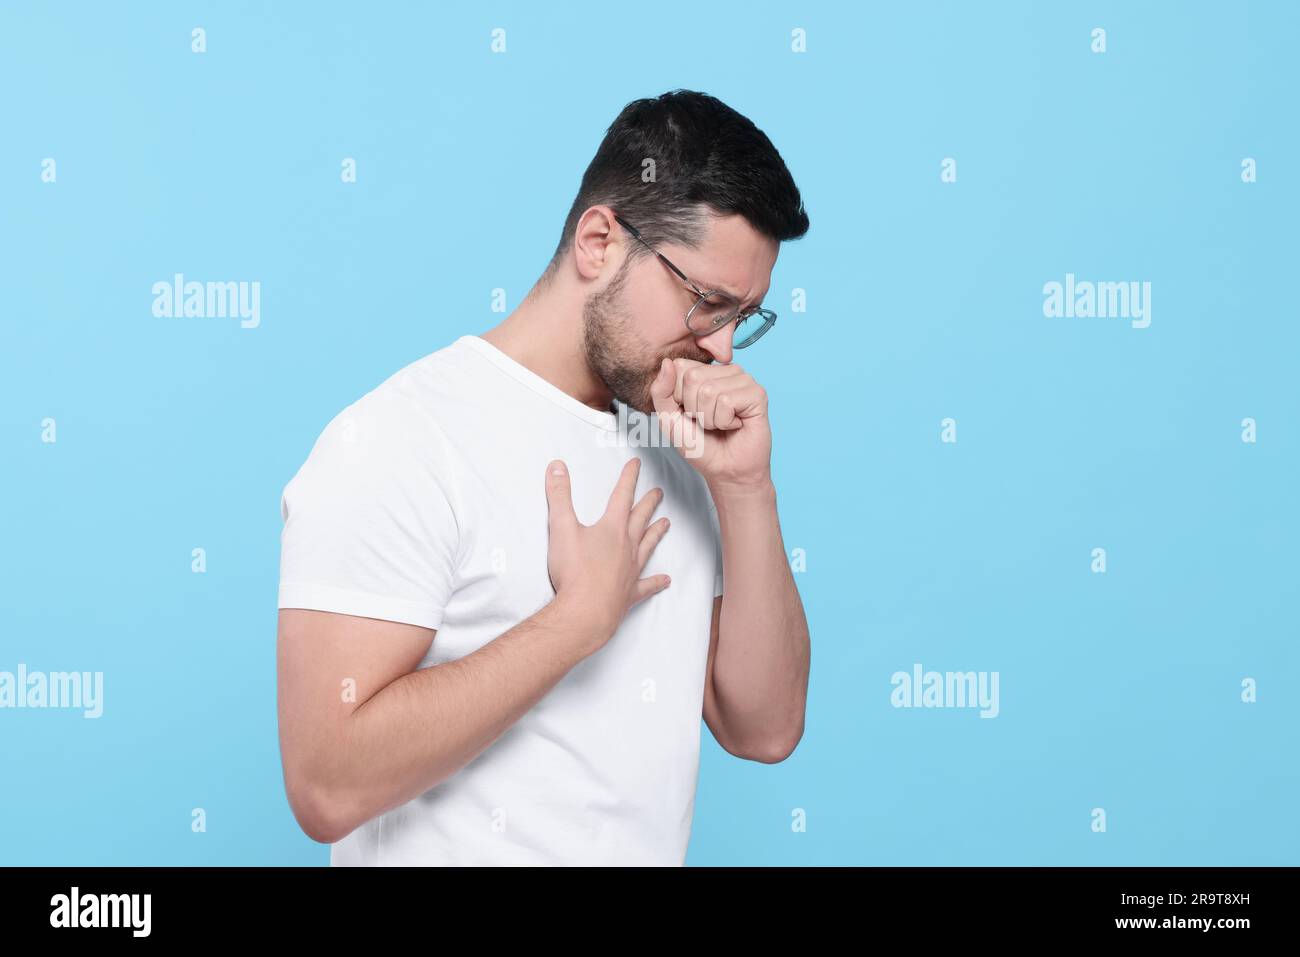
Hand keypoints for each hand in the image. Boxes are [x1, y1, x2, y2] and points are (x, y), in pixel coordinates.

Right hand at [544, 457, 671, 653]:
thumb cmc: (574, 572)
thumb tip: (558, 467)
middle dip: (648, 503)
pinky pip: (647, 585)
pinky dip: (657, 582)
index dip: (629, 478)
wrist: (585, 612)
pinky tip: (666, 580)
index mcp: (612, 528)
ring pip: (648, 546)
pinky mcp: (629, 592)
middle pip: (640, 519)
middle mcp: (627, 546)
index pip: (622, 495)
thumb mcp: (561, 528)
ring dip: (656, 533)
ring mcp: (631, 570)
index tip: (637, 465)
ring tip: (666, 523)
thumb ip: (560, 496)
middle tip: (658, 492)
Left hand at [648, 357, 772, 489]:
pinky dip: (724, 421)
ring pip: (709, 390)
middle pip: (692, 377)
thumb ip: (661, 391)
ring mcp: (743, 380)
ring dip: (710, 418)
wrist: (725, 470)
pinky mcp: (757, 393)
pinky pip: (727, 401)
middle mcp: (725, 371)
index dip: (678, 397)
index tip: (690, 413)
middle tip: (708, 422)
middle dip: (694, 409)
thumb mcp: (669, 419)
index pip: (679, 366)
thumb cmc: (700, 445)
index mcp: (705, 371)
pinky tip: (735, 425)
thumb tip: (666, 363)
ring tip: (721, 425)